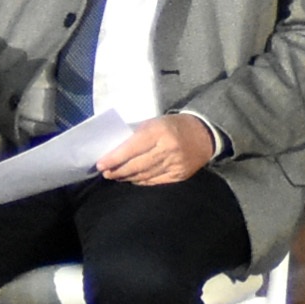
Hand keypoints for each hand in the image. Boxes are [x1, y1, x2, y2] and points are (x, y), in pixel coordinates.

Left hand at [97, 113, 216, 184]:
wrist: (205, 134)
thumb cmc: (173, 126)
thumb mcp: (155, 122)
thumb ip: (136, 135)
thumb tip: (114, 150)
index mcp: (159, 131)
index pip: (131, 148)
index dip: (114, 158)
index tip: (100, 164)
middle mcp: (167, 149)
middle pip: (136, 165)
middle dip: (117, 170)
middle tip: (105, 173)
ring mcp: (175, 164)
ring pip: (144, 175)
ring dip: (127, 177)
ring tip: (116, 176)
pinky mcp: (179, 175)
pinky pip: (155, 181)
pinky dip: (141, 181)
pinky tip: (133, 179)